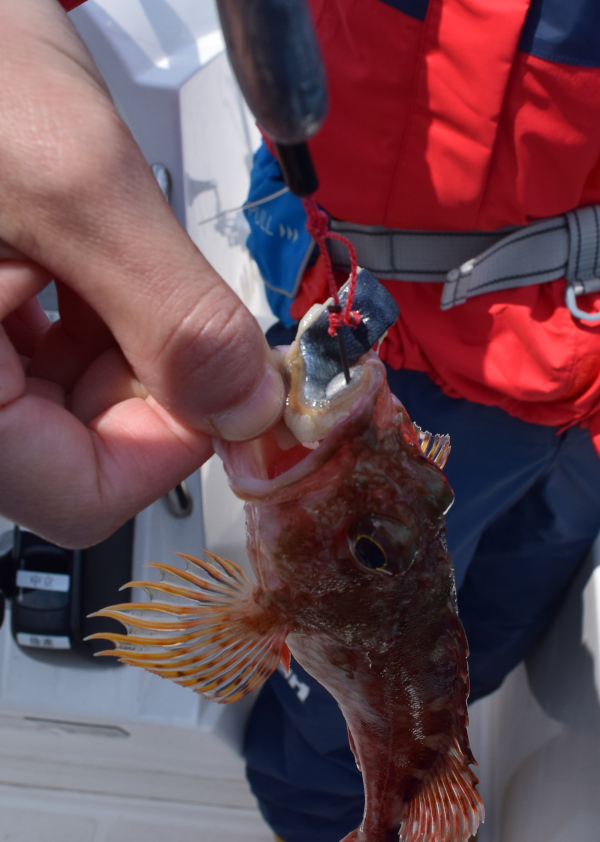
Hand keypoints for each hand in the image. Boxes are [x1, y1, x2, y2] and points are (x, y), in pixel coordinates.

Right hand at [0, 0, 284, 546]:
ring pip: (74, 403)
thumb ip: (174, 314)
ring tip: (112, 247)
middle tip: (179, 294)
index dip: (175, 444)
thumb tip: (249, 410)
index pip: (83, 497)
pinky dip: (96, 316)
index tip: (234, 380)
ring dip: (129, 339)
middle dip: (156, 378)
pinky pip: (49, 358)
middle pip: (84, 451)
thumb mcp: (73, 183)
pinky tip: (92, 254)